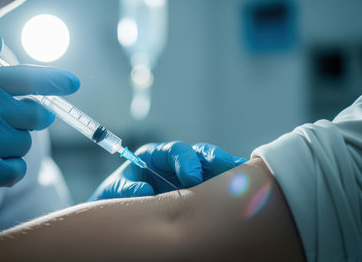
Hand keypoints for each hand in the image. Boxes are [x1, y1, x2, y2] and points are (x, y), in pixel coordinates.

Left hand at [89, 141, 247, 200]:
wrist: (121, 210)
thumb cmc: (118, 194)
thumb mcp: (116, 189)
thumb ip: (127, 188)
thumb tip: (143, 190)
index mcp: (156, 156)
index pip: (176, 151)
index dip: (186, 161)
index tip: (191, 177)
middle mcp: (176, 163)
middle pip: (201, 154)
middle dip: (215, 161)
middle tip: (228, 171)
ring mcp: (191, 175)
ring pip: (214, 168)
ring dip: (229, 172)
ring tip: (244, 180)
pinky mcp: (200, 189)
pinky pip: (218, 183)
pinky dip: (231, 185)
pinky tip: (245, 191)